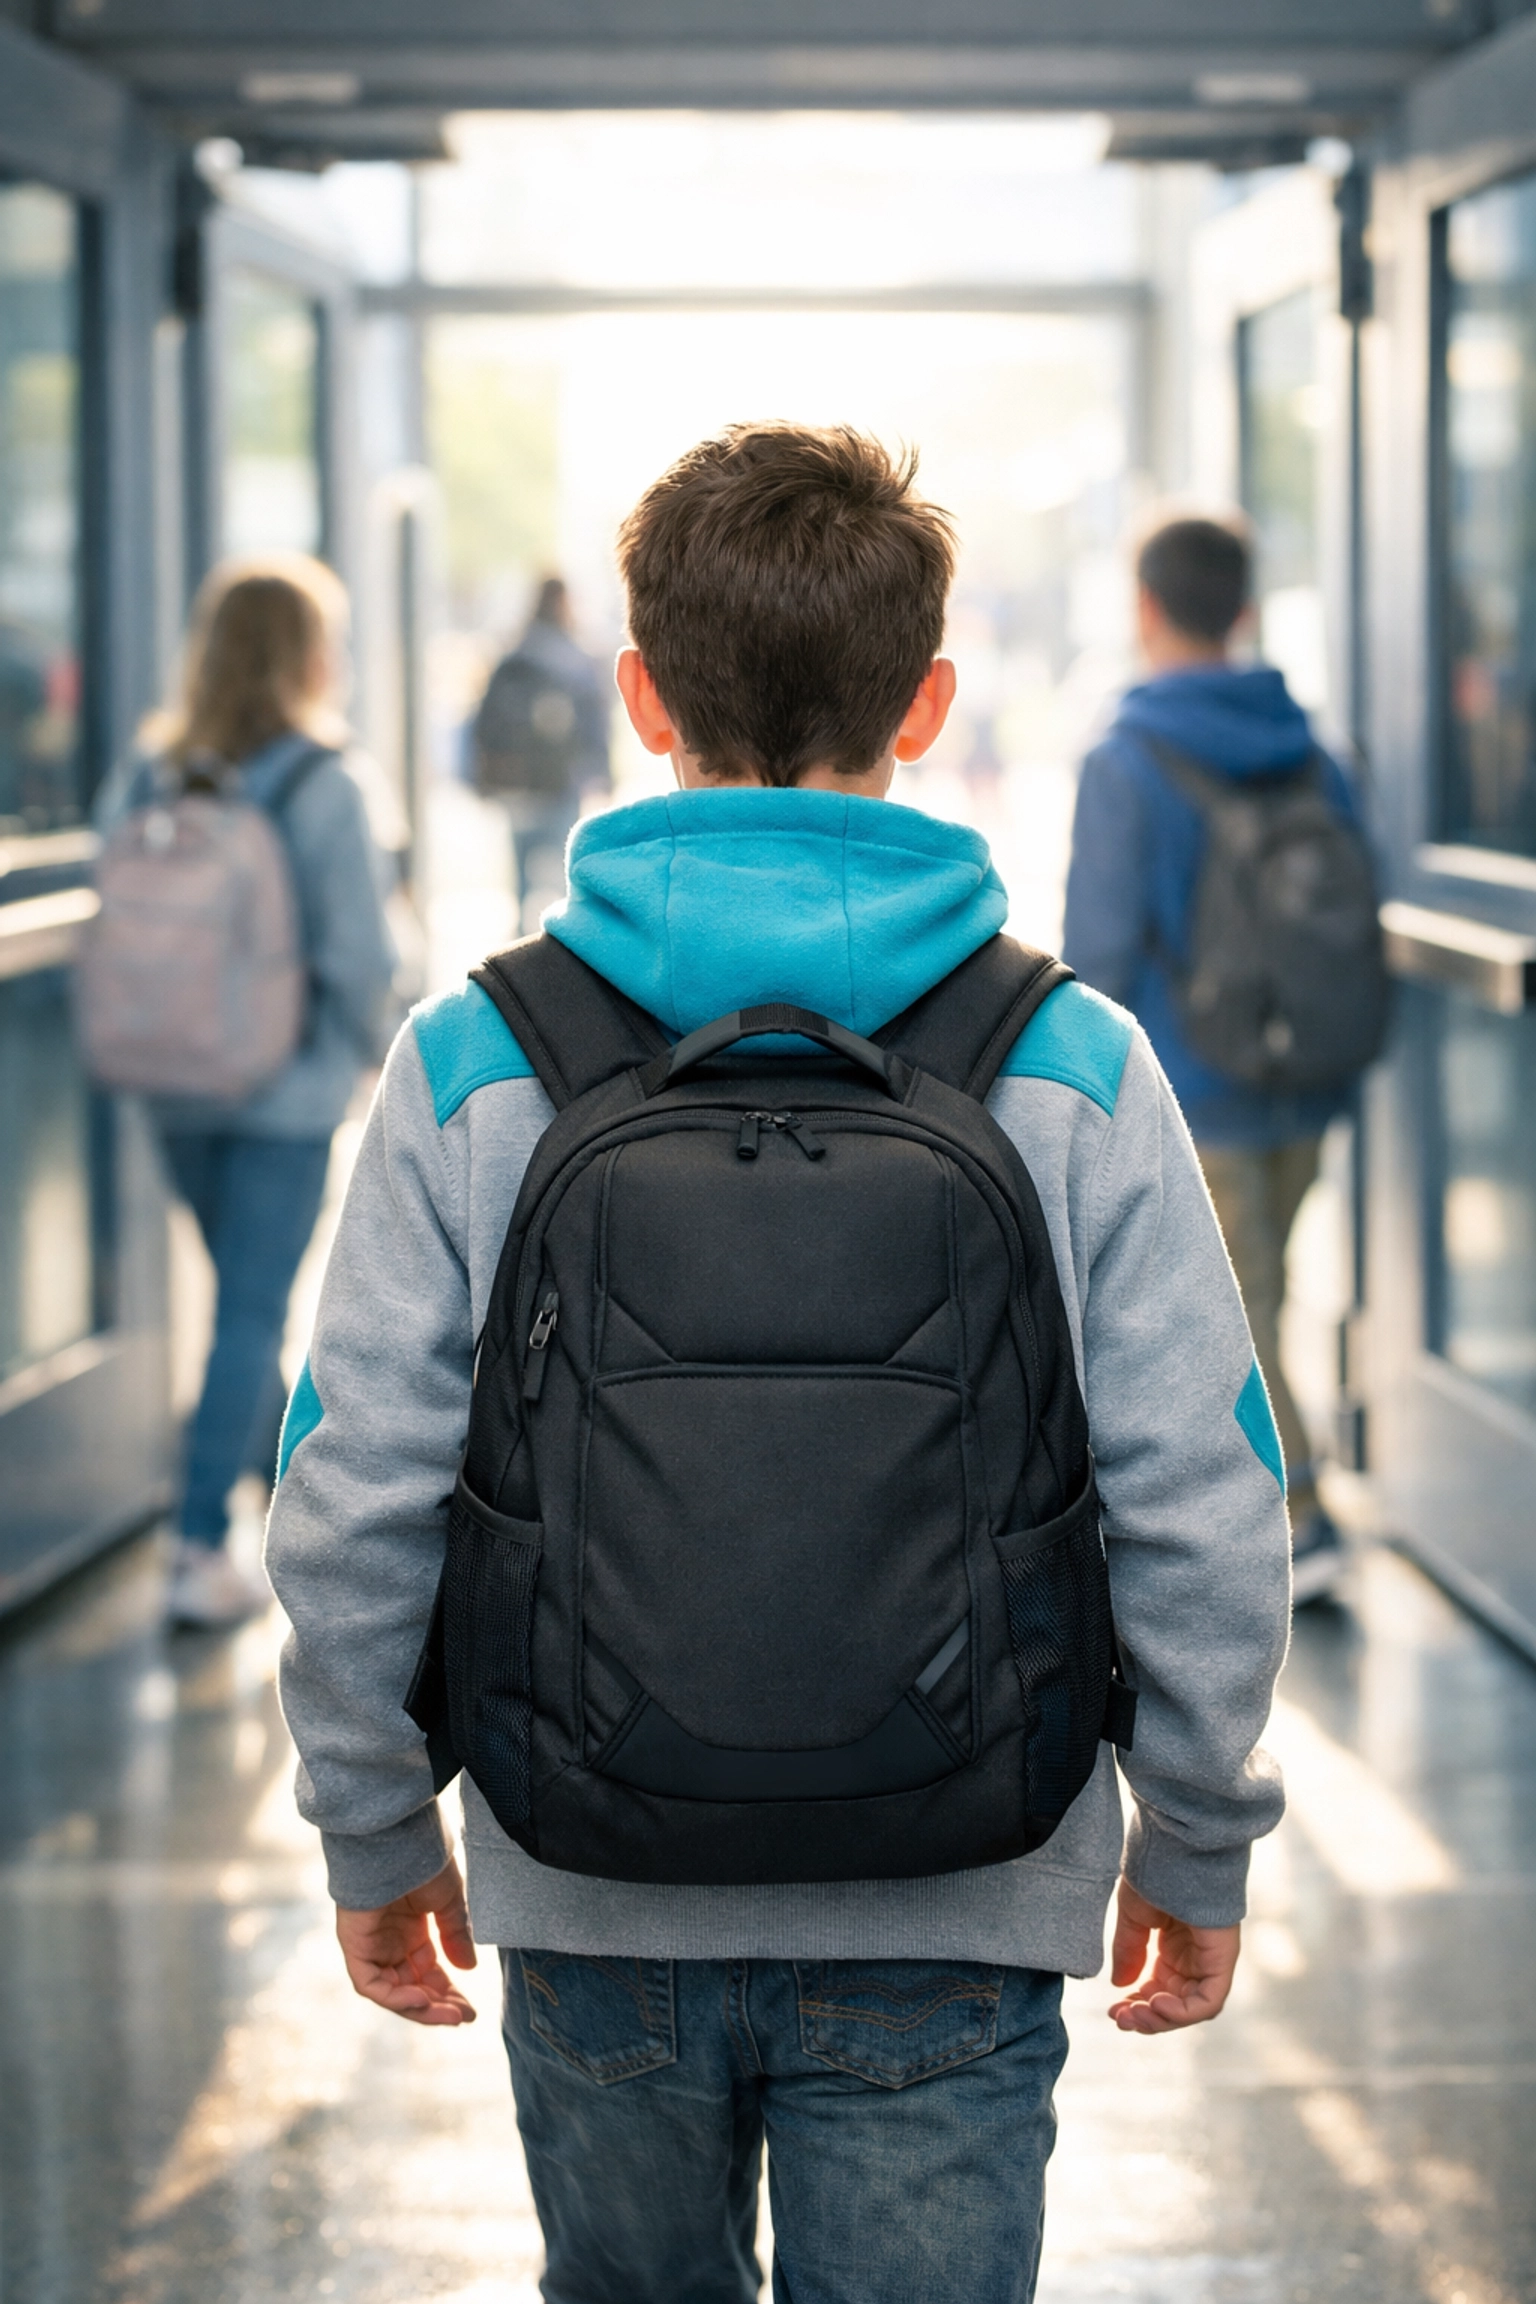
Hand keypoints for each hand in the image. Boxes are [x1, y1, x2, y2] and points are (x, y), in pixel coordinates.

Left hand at [335, 1856, 477, 2026]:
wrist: (398, 1839)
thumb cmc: (423, 1861)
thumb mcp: (449, 1901)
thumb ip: (455, 1934)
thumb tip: (468, 1968)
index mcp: (411, 1930)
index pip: (428, 1973)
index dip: (448, 1993)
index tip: (471, 2010)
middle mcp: (388, 1942)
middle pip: (411, 1987)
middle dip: (438, 2006)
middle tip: (464, 2017)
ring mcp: (370, 1945)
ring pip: (392, 1991)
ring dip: (420, 2007)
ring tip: (449, 2015)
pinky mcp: (354, 1946)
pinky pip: (371, 1984)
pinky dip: (395, 1997)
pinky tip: (421, 1999)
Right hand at [1108, 1877, 1239, 2033]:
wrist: (1175, 1850)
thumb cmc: (1156, 1874)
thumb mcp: (1134, 1917)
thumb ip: (1129, 1951)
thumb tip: (1120, 1985)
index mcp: (1174, 1946)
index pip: (1158, 1989)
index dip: (1136, 2005)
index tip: (1113, 2011)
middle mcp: (1194, 1957)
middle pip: (1173, 2004)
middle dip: (1146, 2017)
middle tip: (1120, 2019)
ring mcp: (1210, 1959)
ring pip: (1190, 2008)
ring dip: (1162, 2019)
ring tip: (1135, 2015)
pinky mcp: (1223, 1960)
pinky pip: (1208, 2001)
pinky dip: (1183, 2012)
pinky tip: (1157, 2005)